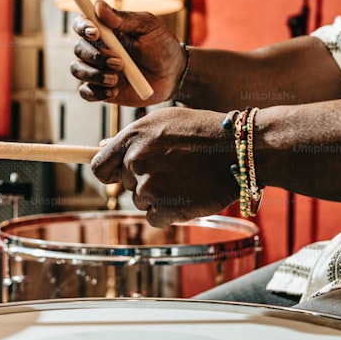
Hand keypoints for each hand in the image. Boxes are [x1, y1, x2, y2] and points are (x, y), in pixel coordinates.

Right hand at [71, 0, 185, 105]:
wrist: (174, 75)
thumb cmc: (161, 45)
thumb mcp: (148, 27)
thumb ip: (124, 18)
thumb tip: (98, 6)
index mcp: (106, 29)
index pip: (82, 24)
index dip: (83, 27)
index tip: (95, 32)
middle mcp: (98, 48)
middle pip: (79, 48)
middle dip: (95, 56)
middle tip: (118, 62)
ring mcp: (98, 69)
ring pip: (78, 70)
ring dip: (94, 74)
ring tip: (116, 78)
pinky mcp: (101, 89)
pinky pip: (86, 92)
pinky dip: (96, 92)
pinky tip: (114, 91)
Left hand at [91, 107, 239, 226]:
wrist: (240, 150)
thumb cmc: (204, 132)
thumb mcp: (164, 121)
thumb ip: (131, 137)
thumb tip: (101, 146)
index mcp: (132, 137)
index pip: (100, 167)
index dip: (110, 173)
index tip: (121, 175)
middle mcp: (136, 161)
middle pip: (125, 186)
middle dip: (144, 181)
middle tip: (174, 170)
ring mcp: (150, 186)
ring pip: (142, 201)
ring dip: (159, 196)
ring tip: (186, 179)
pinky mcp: (166, 209)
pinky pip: (155, 218)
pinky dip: (169, 213)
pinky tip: (188, 195)